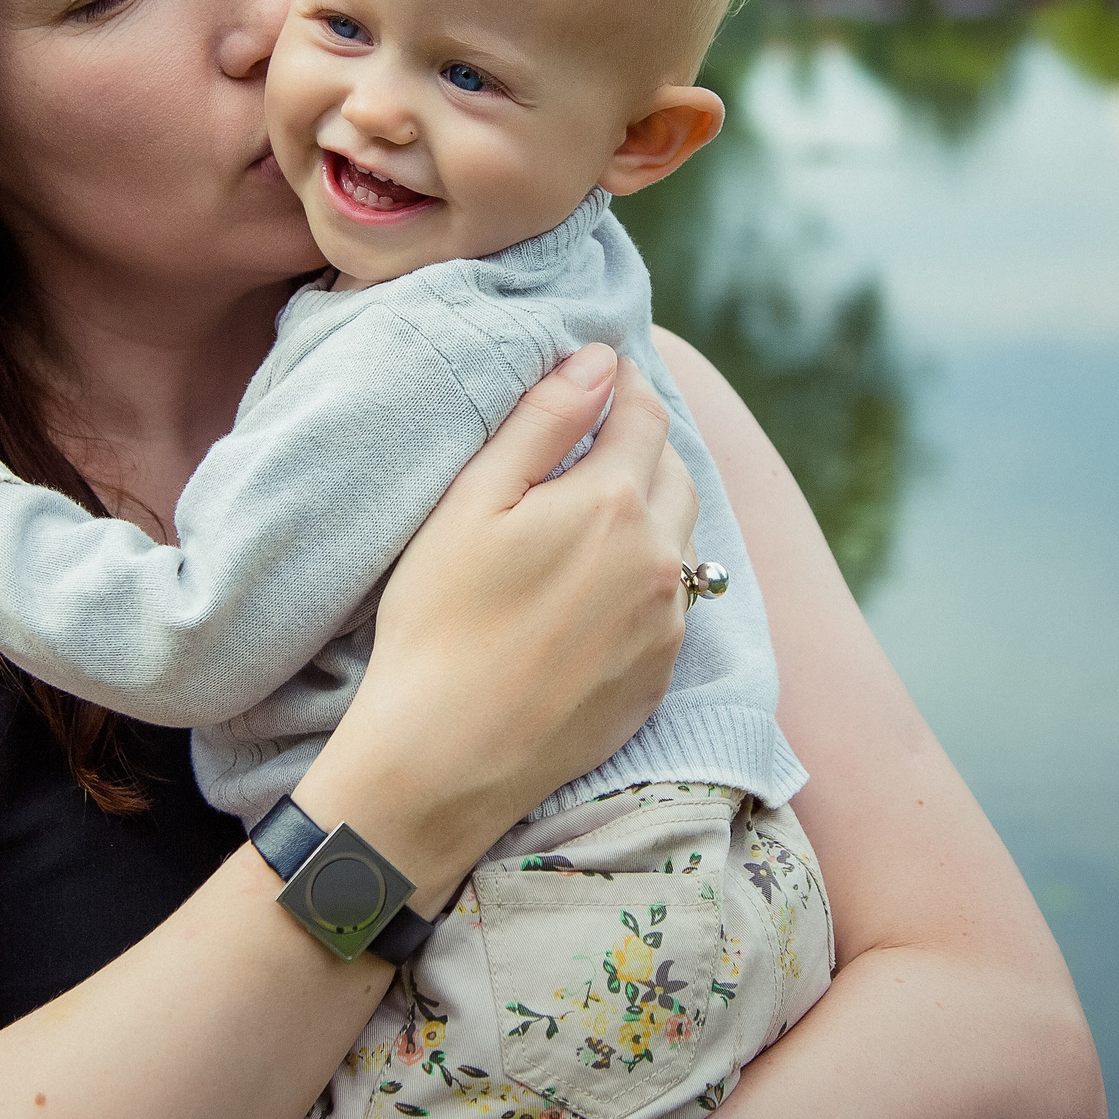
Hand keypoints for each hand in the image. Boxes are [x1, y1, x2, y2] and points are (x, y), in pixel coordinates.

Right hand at [294, 344, 700, 909]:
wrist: (444, 758)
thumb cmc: (439, 621)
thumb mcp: (473, 502)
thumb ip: (543, 420)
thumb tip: (599, 360)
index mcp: (614, 502)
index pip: (644, 414)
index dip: (623, 385)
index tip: (603, 374)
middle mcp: (660, 558)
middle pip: (674, 470)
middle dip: (642, 443)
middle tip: (595, 439)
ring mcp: (668, 623)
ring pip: (680, 537)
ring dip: (650, 508)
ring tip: (595, 510)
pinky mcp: (660, 675)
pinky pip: (673, 601)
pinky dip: (647, 574)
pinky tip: (595, 586)